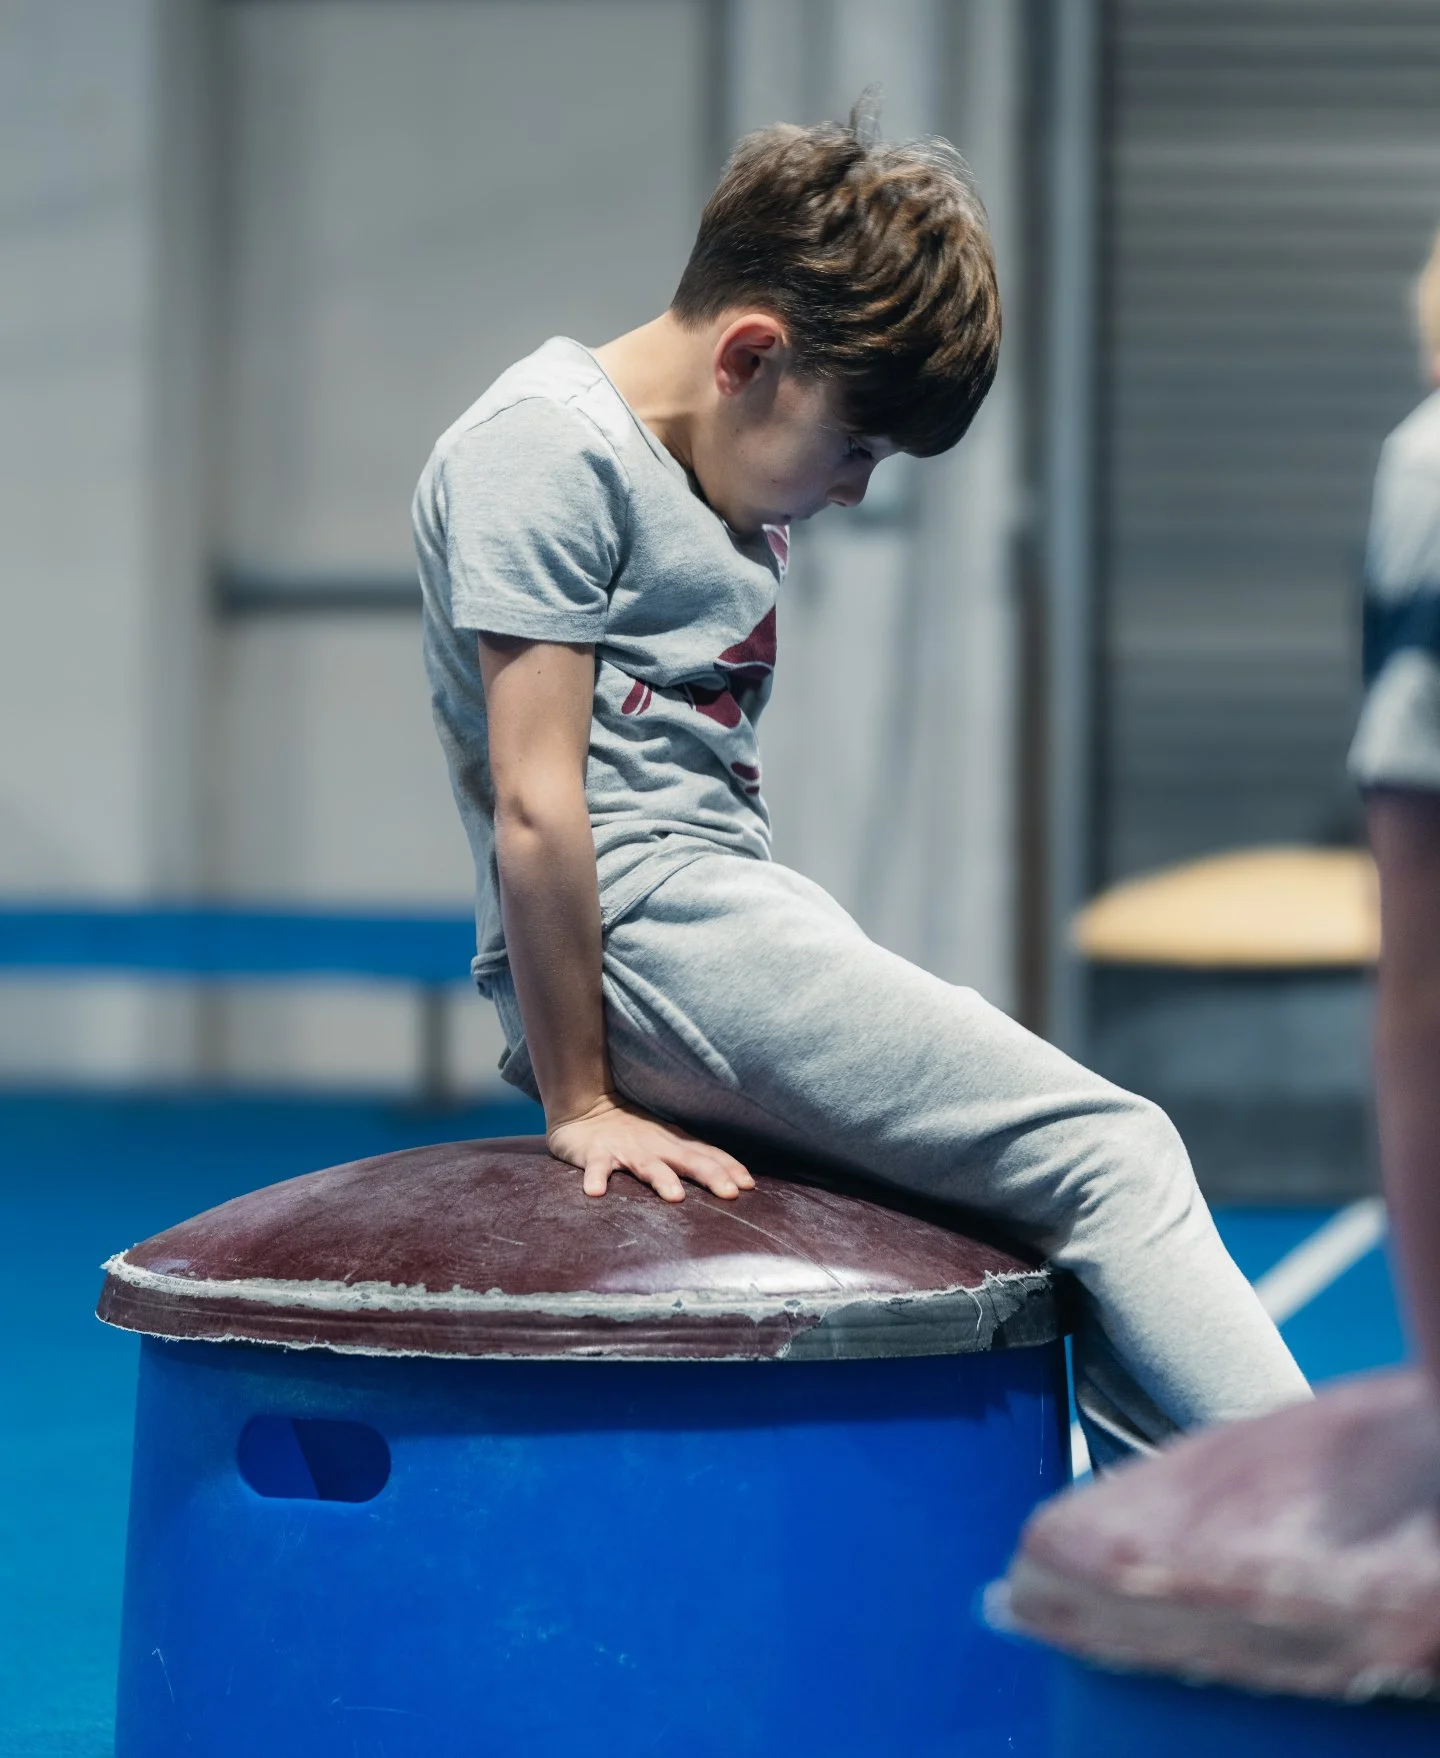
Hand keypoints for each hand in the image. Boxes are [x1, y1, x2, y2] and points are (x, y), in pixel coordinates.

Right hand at [547, 1095, 754, 1202]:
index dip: (729, 1168)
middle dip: (711, 1175)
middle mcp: (655, 1145)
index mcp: (674, 1142)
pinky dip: (596, 1178)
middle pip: (688, 1159)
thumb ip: (694, 1157)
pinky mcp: (595, 1153)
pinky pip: (596, 1167)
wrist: (585, 1108)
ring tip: (675, 1196)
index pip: (708, 1154)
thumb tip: (735, 1180)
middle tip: (731, 1193)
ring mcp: (625, 1149)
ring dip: (662, 1179)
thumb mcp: (667, 1140)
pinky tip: (596, 1193)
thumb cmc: (633, 1132)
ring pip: (647, 1165)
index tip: (750, 1185)